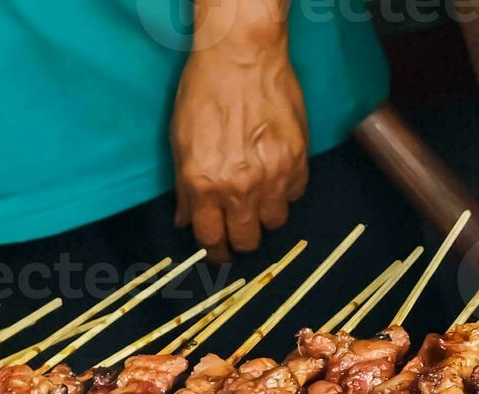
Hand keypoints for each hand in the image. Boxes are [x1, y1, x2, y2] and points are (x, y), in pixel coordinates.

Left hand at [171, 3, 308, 260]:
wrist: (241, 56)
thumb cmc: (204, 92)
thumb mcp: (180, 142)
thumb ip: (185, 188)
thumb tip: (186, 219)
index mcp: (205, 185)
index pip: (212, 239)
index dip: (216, 251)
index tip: (220, 252)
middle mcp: (240, 188)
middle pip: (248, 239)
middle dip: (242, 239)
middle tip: (240, 230)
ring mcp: (273, 175)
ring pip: (276, 221)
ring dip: (266, 215)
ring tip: (259, 197)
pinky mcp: (298, 159)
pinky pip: (296, 193)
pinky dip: (287, 190)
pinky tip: (276, 174)